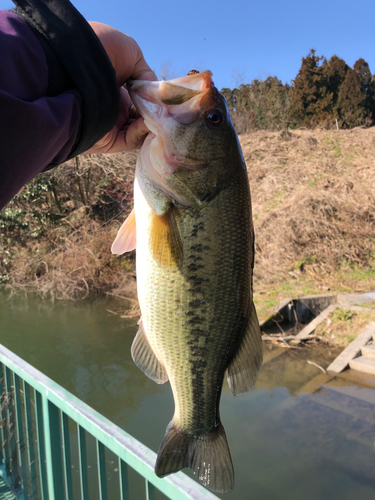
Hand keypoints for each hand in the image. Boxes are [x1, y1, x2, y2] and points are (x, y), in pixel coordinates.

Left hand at [85, 22, 156, 153]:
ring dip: (153, 125)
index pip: (139, 100)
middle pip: (140, 117)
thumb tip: (156, 94)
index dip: (154, 100)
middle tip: (170, 111)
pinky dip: (143, 133)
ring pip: (138, 131)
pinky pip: (131, 140)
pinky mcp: (107, 140)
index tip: (166, 98)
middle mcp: (111, 106)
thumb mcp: (130, 53)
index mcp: (114, 86)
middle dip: (156, 115)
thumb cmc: (99, 51)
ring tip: (164, 116)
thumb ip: (147, 74)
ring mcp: (108, 124)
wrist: (76, 62)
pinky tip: (150, 121)